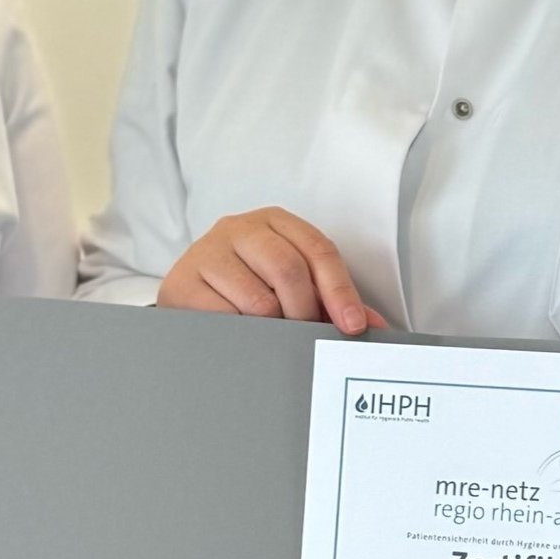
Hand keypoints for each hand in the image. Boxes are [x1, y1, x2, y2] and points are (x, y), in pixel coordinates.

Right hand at [161, 208, 386, 334]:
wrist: (188, 290)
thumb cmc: (247, 285)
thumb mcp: (289, 283)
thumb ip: (330, 300)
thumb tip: (376, 327)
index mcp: (274, 221)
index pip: (318, 250)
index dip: (340, 290)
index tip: (352, 325)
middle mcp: (239, 228)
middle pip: (289, 269)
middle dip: (305, 312)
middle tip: (306, 335)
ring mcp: (207, 252)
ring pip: (258, 299)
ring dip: (274, 327)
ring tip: (274, 337)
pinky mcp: (183, 282)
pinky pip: (226, 318)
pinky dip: (244, 334)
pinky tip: (245, 337)